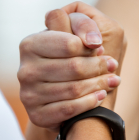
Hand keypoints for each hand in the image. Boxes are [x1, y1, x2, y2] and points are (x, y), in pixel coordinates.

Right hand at [18, 2, 125, 129]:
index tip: (103, 48)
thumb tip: (93, 41)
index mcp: (30, 44)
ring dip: (98, 84)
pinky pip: (69, 108)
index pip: (69, 44)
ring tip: (113, 80)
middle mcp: (25, 70)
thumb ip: (82, 24)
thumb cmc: (67, 57)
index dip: (90, 47)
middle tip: (113, 65)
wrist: (55, 92)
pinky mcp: (36, 115)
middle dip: (98, 66)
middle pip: (73, 67)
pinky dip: (89, 102)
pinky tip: (101, 96)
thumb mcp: (72, 34)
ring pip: (73, 88)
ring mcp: (28, 94)